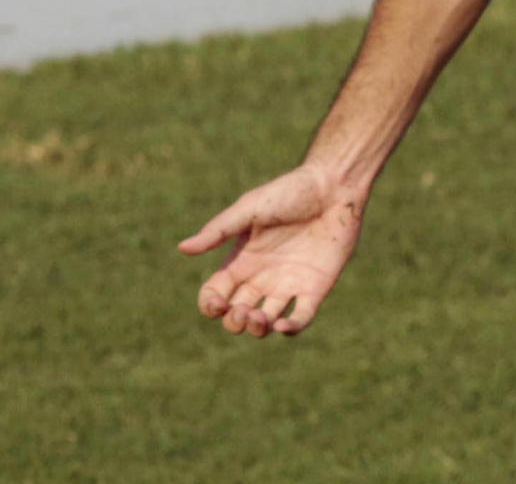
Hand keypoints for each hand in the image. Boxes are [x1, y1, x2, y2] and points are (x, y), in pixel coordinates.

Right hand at [178, 165, 364, 337]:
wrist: (333, 187)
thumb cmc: (289, 192)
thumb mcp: (249, 208)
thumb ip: (219, 230)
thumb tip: (183, 248)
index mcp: (241, 260)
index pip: (216, 294)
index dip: (210, 305)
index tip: (217, 303)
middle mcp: (261, 277)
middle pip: (237, 314)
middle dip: (234, 322)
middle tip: (243, 310)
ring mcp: (288, 284)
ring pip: (265, 322)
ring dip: (257, 328)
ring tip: (259, 318)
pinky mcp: (315, 287)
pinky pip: (301, 318)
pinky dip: (290, 329)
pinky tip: (283, 325)